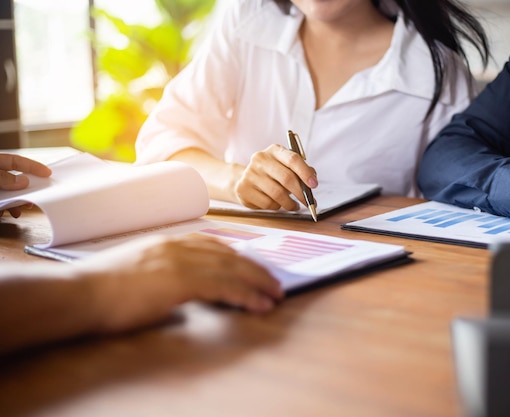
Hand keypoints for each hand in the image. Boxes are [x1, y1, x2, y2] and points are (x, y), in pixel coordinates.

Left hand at [0, 153, 51, 217]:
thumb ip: (4, 177)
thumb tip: (23, 181)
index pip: (16, 161)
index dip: (33, 167)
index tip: (48, 173)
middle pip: (14, 180)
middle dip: (26, 190)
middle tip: (36, 196)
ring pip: (8, 193)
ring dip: (15, 202)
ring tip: (19, 210)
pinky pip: (0, 202)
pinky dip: (4, 208)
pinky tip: (4, 213)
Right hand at [81, 234, 283, 333]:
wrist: (82, 292)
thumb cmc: (103, 288)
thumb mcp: (138, 270)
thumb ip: (161, 270)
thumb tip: (176, 285)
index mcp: (168, 242)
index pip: (213, 245)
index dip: (237, 255)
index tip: (252, 264)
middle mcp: (179, 246)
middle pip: (229, 254)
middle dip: (255, 268)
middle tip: (273, 281)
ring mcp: (181, 260)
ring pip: (233, 268)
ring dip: (258, 282)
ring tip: (275, 293)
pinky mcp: (182, 279)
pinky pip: (225, 286)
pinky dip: (247, 295)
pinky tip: (260, 304)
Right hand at [234, 144, 316, 210]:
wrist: (244, 179)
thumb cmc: (271, 173)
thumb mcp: (285, 166)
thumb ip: (300, 170)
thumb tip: (312, 180)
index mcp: (274, 150)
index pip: (293, 159)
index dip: (305, 173)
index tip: (314, 185)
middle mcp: (261, 159)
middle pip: (287, 178)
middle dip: (301, 193)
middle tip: (308, 202)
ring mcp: (250, 174)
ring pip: (278, 194)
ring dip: (290, 203)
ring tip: (294, 205)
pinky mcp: (244, 189)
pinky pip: (267, 203)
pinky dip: (277, 207)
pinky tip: (278, 204)